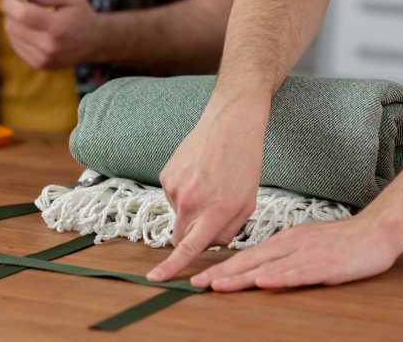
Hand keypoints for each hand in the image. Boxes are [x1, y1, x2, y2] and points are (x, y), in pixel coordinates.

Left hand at [0, 0, 103, 69]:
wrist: (96, 43)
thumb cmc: (82, 15)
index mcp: (56, 27)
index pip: (21, 14)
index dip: (9, 1)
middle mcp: (47, 46)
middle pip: (11, 25)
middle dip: (10, 10)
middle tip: (19, 2)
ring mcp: (42, 59)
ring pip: (11, 36)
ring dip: (13, 22)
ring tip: (28, 16)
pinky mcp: (38, 65)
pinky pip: (16, 46)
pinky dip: (18, 34)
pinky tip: (31, 29)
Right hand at [146, 94, 269, 281]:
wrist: (230, 123)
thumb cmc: (244, 162)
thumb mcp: (247, 203)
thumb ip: (228, 231)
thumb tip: (208, 243)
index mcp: (214, 211)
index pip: (188, 247)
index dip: (171, 267)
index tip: (155, 278)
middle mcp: (189, 201)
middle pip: (179, 236)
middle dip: (190, 236)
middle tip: (210, 217)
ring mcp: (173, 187)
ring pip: (178, 214)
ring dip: (192, 208)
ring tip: (210, 183)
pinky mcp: (165, 175)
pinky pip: (173, 196)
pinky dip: (185, 192)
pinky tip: (199, 174)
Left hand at [190, 216, 398, 290]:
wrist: (375, 231)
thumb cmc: (339, 240)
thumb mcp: (303, 244)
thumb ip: (281, 255)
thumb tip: (257, 268)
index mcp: (283, 241)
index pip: (246, 256)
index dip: (222, 268)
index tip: (200, 277)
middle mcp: (289, 245)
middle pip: (249, 261)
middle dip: (221, 273)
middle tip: (196, 283)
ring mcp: (306, 254)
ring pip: (267, 267)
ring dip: (241, 277)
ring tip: (217, 285)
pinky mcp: (325, 265)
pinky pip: (299, 272)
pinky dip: (279, 277)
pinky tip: (263, 282)